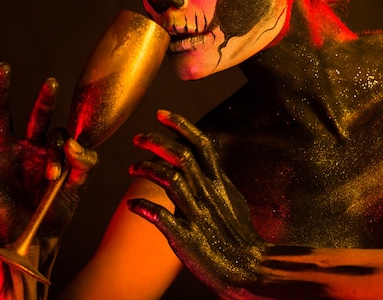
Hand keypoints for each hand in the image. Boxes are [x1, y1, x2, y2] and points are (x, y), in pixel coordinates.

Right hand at [0, 62, 97, 247]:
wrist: (31, 238)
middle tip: (52, 83)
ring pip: (3, 116)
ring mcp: (6, 153)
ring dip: (3, 92)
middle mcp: (30, 146)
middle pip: (38, 115)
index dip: (57, 152)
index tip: (53, 177)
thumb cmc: (55, 213)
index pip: (58, 135)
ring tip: (4, 67)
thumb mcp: (75, 190)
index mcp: (53, 150)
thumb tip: (72, 141)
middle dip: (45, 100)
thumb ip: (84, 165)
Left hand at [127, 109, 267, 289]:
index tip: (159, 114)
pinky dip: (142, 206)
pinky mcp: (187, 237)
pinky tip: (132, 204)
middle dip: (155, 141)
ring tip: (132, 167)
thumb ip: (213, 179)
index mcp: (218, 183)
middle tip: (137, 138)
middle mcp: (208, 194)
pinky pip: (159, 216)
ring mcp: (198, 215)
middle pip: (181, 156)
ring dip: (146, 168)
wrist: (250, 269)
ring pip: (170, 179)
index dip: (180, 125)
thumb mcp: (231, 199)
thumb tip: (199, 160)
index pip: (200, 144)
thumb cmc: (238, 235)